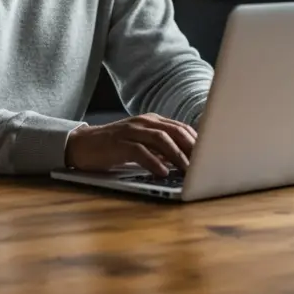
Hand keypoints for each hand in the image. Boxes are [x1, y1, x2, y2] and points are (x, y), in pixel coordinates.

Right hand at [64, 114, 197, 176]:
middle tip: (205, 165)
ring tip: (188, 171)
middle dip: (192, 148)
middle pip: (175, 131)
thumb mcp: (141, 144)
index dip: (198, 142)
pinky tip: (162, 173)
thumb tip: (187, 162)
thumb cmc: (115, 148)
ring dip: (177, 156)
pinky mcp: (119, 143)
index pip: (181, 128)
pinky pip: (140, 151)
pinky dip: (154, 162)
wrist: (82, 145)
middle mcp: (143, 122)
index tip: (211, 157)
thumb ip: (161, 148)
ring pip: (161, 139)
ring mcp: (131, 131)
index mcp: (151, 121)